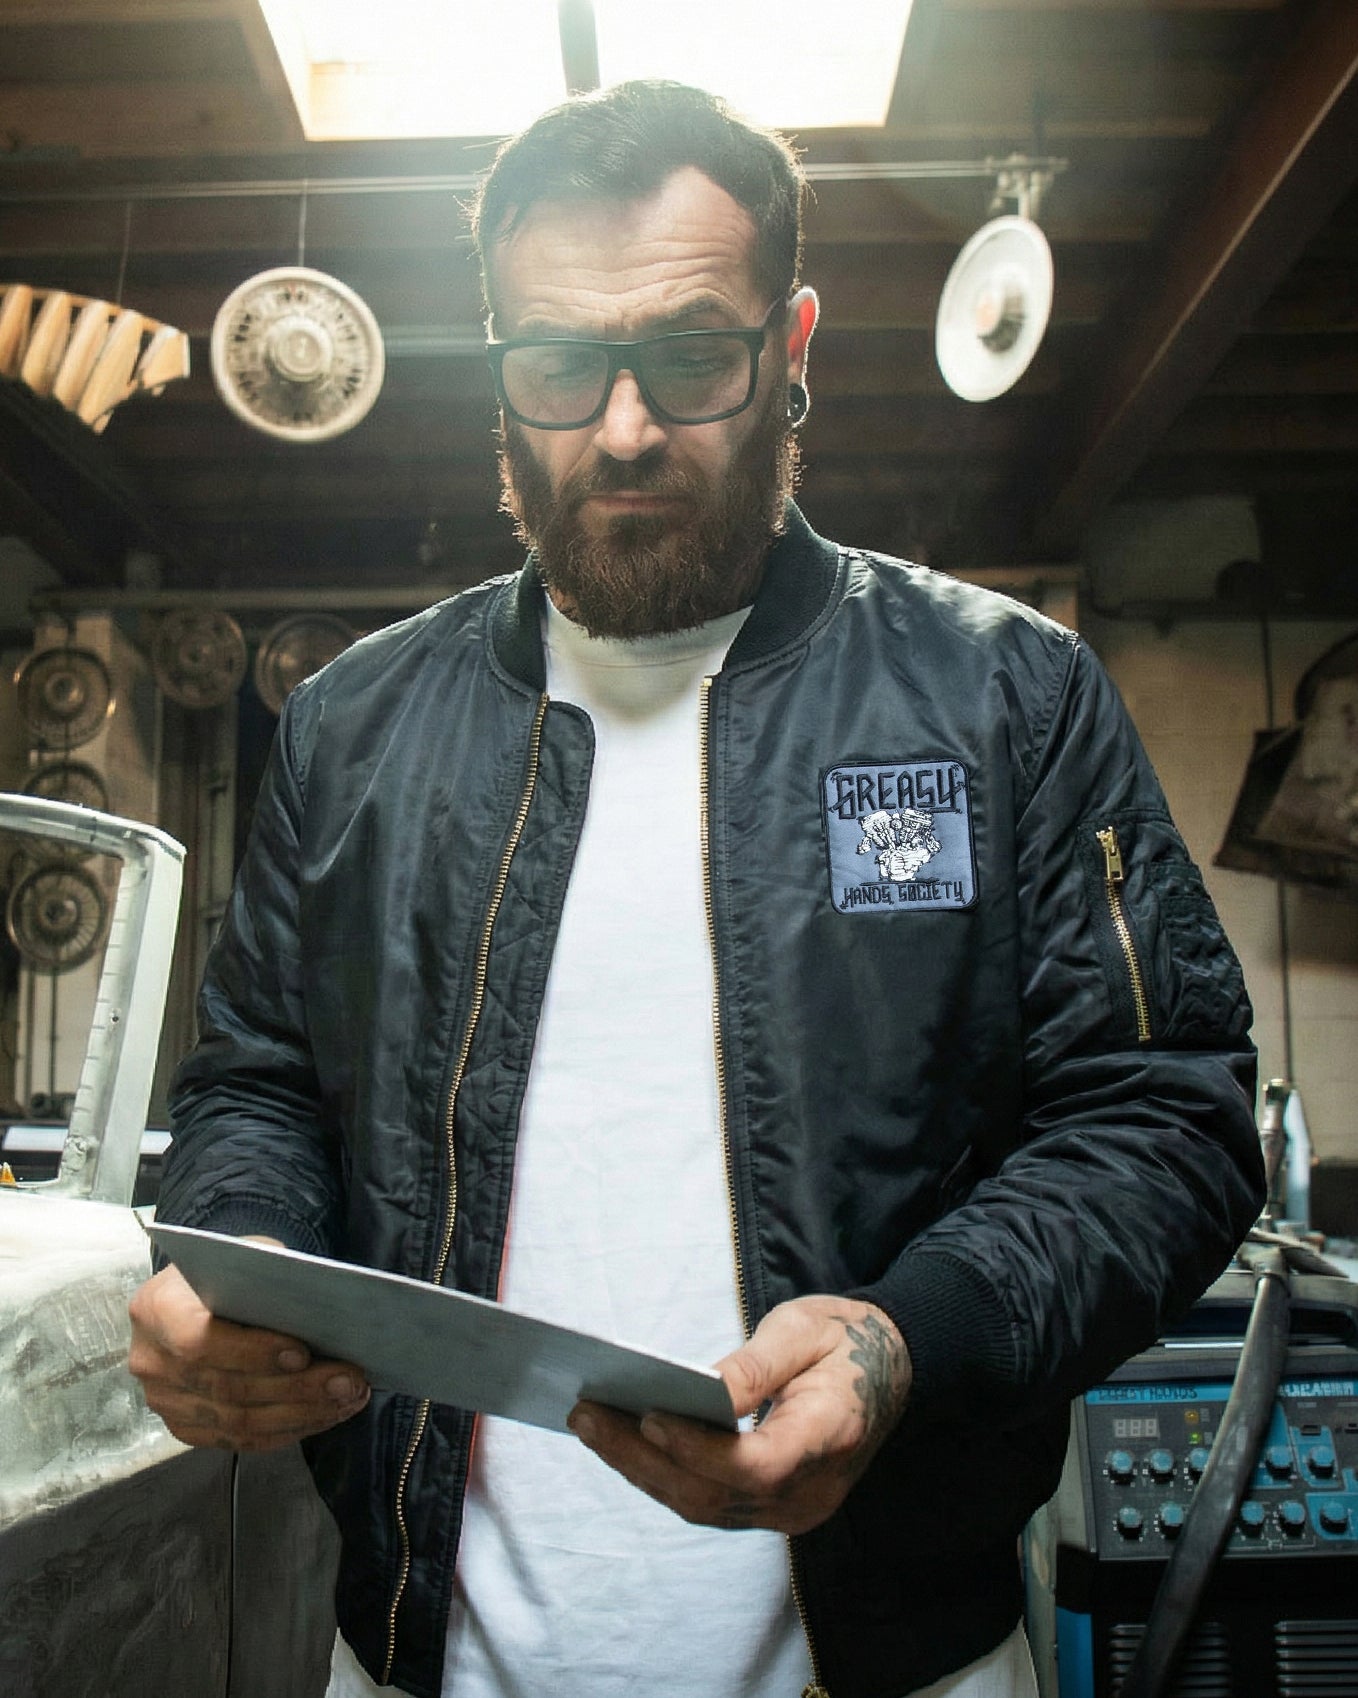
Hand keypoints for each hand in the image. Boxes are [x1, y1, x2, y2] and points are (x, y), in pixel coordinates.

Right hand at [128, 1254, 369, 1451]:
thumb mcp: (246, 1256)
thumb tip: (321, 1310)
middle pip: (227, 1388)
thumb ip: (270, 1279)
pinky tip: (325, 1414)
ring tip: (348, 1397)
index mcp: (156, 1308)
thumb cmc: (229, 1271)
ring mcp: (165, 1401)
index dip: (253, 1352)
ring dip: (302, 1414)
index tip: (304, 1353)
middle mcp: (151, 1360)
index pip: (200, 1340)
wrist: (200, 1293)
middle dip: (297, 1388)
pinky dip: (289, 1429)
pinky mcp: (186, 1427)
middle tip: (348, 1380)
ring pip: (239, 1422)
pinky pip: (241, 1439)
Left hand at [568, 1295, 909, 1535]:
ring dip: (641, 1469)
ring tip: (589, 1425)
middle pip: (713, 1494)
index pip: (755, 1464)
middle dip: (641, 1457)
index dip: (698, 1449)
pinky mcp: (772, 1507)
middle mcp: (809, 1492)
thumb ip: (755, 1367)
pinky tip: (625, 1443)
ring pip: (703, 1505)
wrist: (891, 1370)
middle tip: (585, 1414)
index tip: (647, 1416)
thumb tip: (701, 1391)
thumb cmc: (845, 1340)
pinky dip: (664, 1474)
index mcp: (829, 1437)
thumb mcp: (804, 1331)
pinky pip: (710, 1501)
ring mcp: (792, 1510)